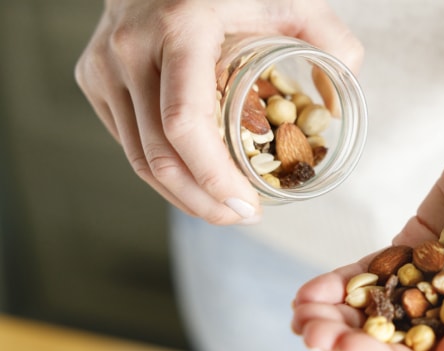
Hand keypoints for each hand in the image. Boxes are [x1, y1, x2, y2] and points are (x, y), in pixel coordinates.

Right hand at [75, 0, 362, 223]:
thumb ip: (331, 40)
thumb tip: (338, 105)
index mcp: (181, 30)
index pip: (185, 125)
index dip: (214, 178)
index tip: (249, 205)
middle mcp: (132, 51)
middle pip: (159, 157)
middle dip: (204, 202)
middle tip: (243, 216)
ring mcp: (105, 67)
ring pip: (139, 159)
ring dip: (183, 196)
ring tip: (223, 209)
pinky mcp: (94, 80)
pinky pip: (129, 142)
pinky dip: (164, 171)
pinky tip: (196, 180)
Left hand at [292, 57, 443, 350]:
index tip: (340, 347)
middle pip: (392, 342)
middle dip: (347, 339)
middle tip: (307, 329)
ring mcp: (433, 278)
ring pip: (377, 308)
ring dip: (336, 314)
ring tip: (299, 309)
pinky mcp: (415, 246)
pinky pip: (374, 270)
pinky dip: (342, 281)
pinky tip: (312, 287)